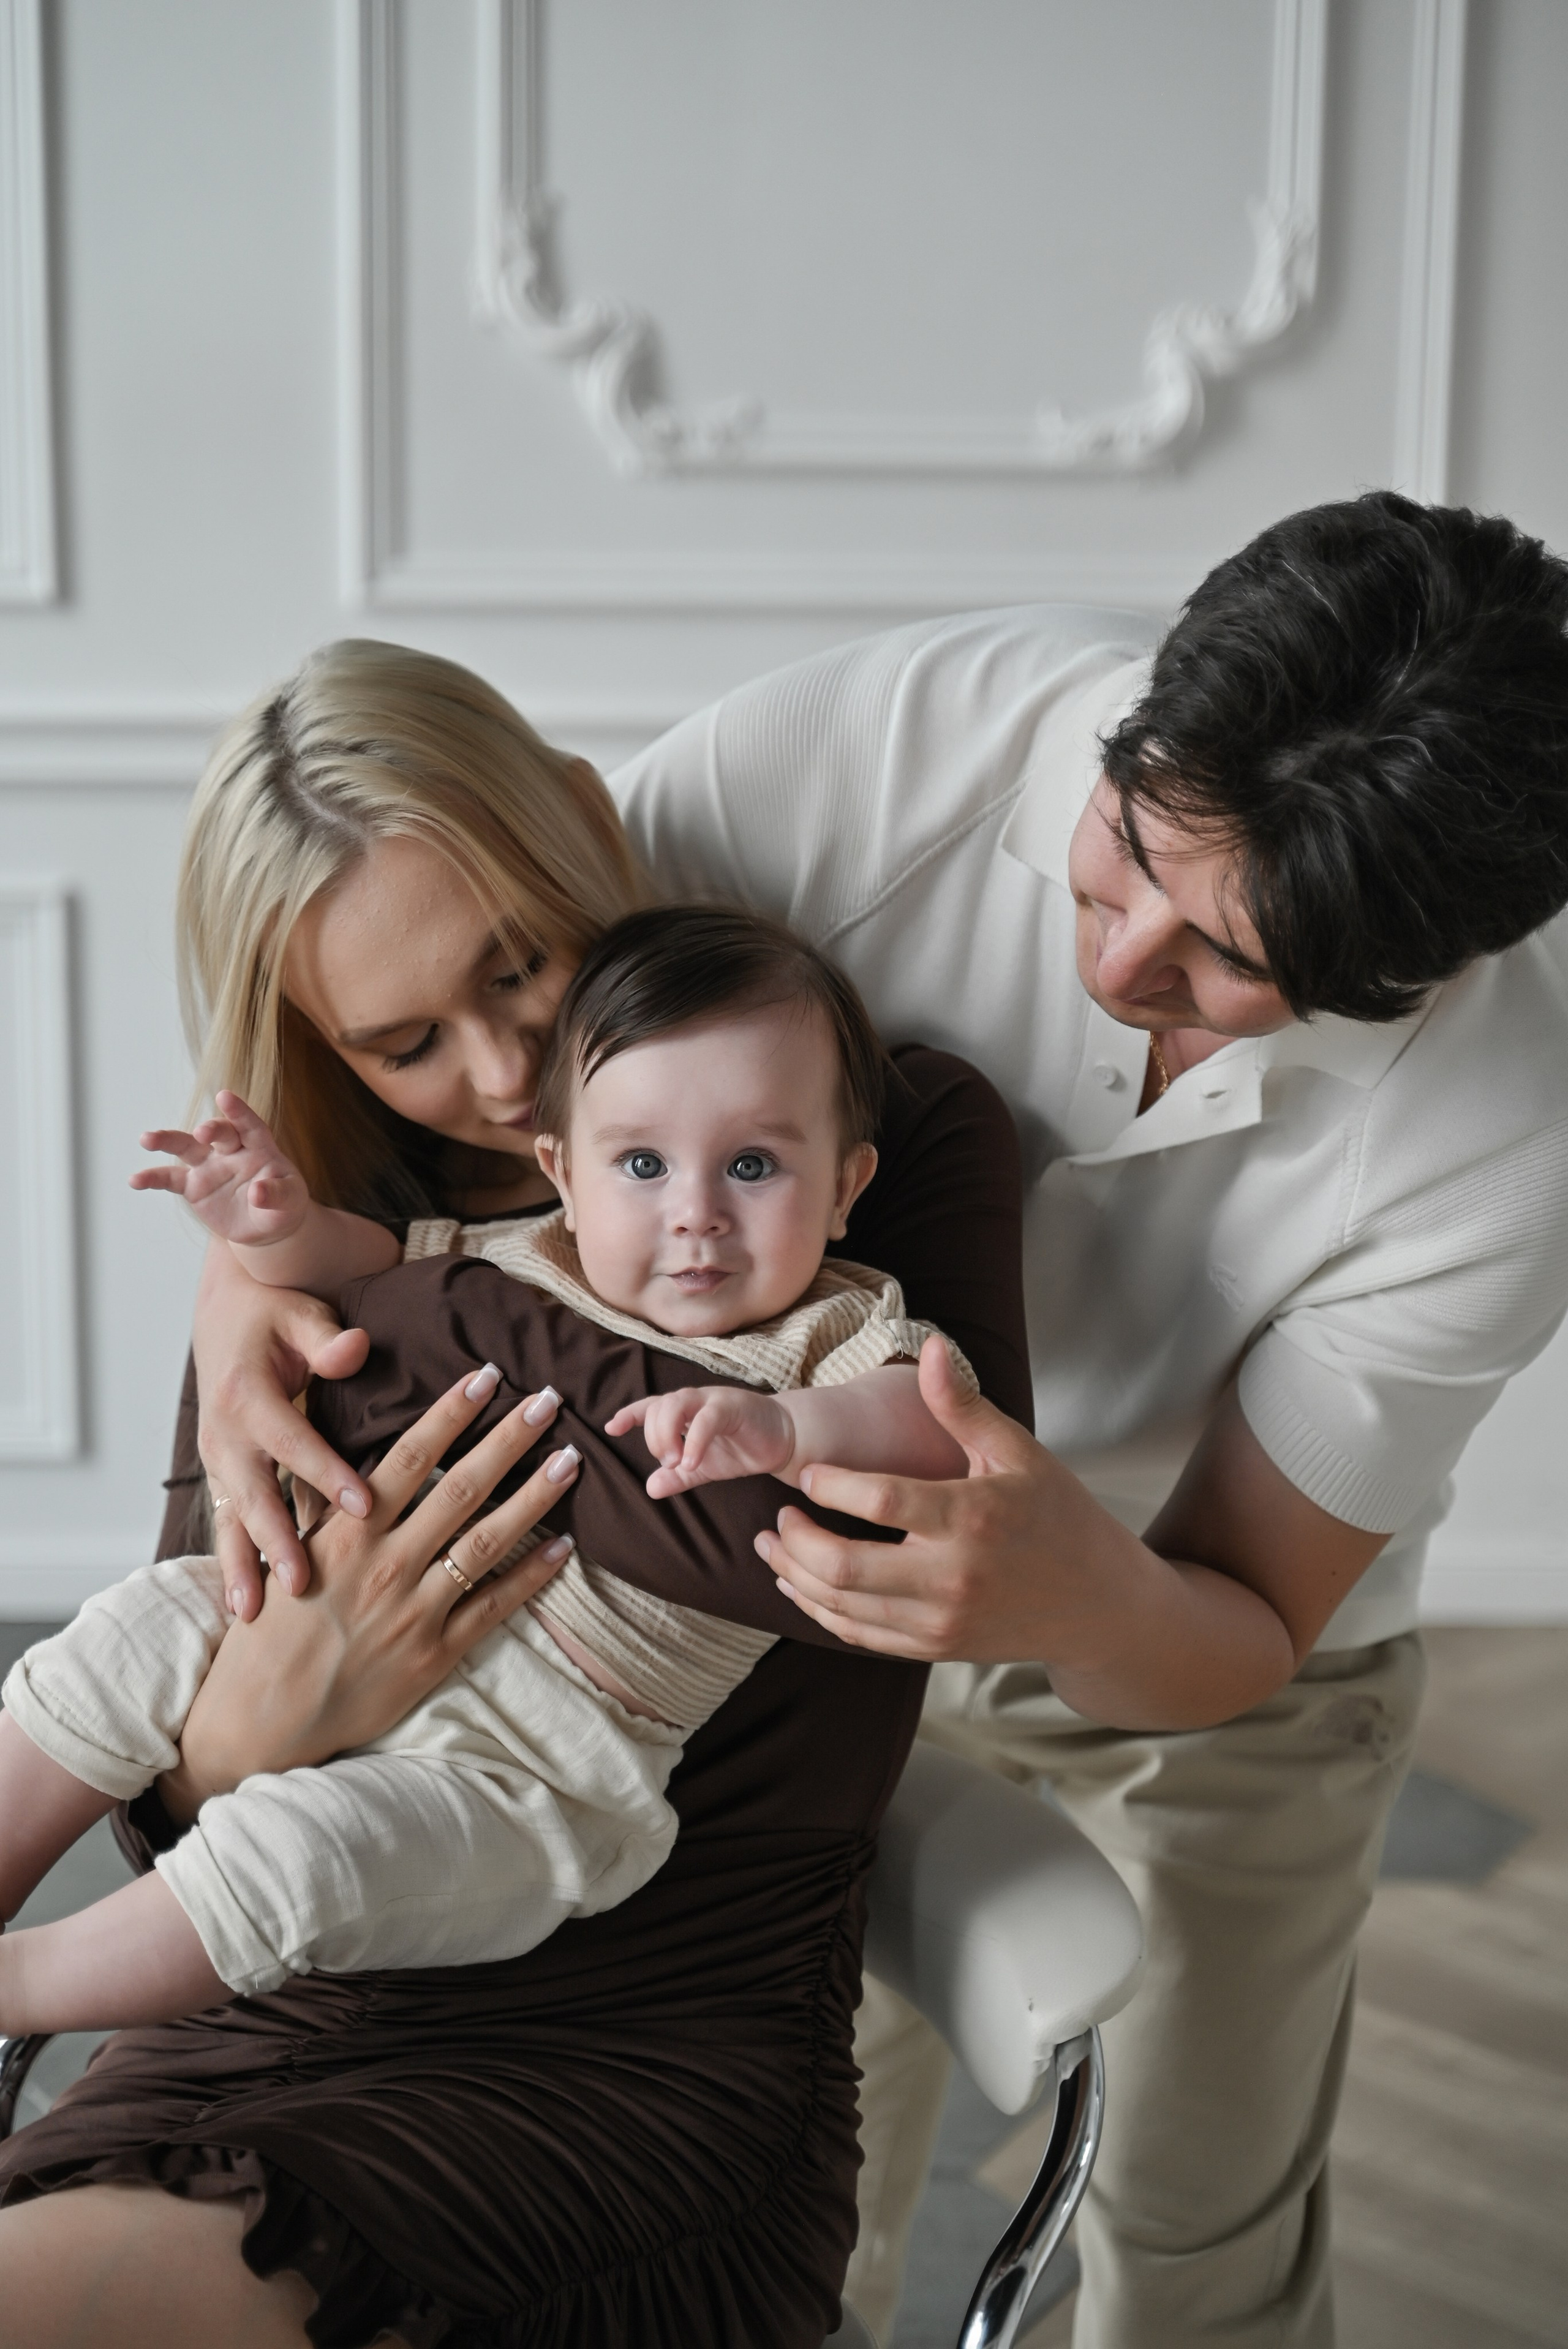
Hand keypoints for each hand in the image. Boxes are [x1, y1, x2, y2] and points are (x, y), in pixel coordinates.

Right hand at [133, 1089, 308, 1248]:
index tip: (225, 1096)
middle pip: (218, 1133)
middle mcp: (231, 1150)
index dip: (239, 1111)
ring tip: (146, 1139)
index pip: (250, 1125)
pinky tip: (135, 1179)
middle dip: (210, 1129)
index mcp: (259, 1147)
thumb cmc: (283, 1205)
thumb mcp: (290, 1202)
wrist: (266, 1226)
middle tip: (201, 1133)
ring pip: (186, 1147)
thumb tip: (257, 1193)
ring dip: (167, 1140)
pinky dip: (152, 1178)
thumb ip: (277, 1194)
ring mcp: (209, 1165)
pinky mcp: (193, 1185)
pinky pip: (170, 1179)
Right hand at [163, 1365, 578, 1815]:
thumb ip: (331, 1509)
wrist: (263, 1716)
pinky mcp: (435, 1653)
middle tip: (548, 1401)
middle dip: (508, 1440)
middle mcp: (386, 1564)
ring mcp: (415, 1609)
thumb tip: (366, 1461)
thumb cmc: (272, 1631)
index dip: (451, 1414)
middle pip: (460, 1488)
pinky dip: (532, 1576)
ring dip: (534, 1497)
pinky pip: (494, 1607)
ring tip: (569, 1460)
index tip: (484, 1377)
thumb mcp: (291, 1555)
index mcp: (348, 1533)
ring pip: (488, 1541)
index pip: (410, 1457)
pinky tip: (564, 1547)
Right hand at [191, 1238, 375, 1618]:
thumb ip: (326, 1339)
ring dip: (243, 1565)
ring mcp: (218, 1459)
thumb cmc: (275, 1314)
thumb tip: (354, 1348)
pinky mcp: (222, 1475)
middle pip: (253, 1494)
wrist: (225, 1313)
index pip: (293, 1441)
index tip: (366, 1507)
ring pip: (232, 1519)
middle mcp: (225, 1433)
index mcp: (246, 1394)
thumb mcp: (301, 1315)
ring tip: (253, 1613)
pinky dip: (235, 1563)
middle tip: (301, 1583)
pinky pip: (229, 1523)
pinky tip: (244, 1606)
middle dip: (276, 1541)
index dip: (328, 1473)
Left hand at [606, 1385, 794, 1496]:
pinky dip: (695, 1441)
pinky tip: (692, 1463)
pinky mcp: (733, 1406)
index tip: (611, 1428)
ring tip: (675, 1463)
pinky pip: (707, 1418)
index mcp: (682, 1412)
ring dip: (667, 1434)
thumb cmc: (739, 1449)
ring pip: (675, 1403)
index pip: (649, 1407)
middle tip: (667, 1463)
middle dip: (653, 1436)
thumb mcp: (702, 1468)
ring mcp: (712, 1400)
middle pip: (658, 1406)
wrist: (781, 1441)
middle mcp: (693, 1401)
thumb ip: (677, 1477)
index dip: (629, 1414)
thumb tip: (650, 1488)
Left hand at [758, 1341, 1389, 1731]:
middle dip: (795, 1541)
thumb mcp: (1018, 1451)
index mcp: (973, 1517)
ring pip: (842, 1608)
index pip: (882, 1502)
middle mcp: (954, 1577)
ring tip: (771, 1545)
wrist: (1098, 1604)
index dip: (832, 1484)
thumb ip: (962, 1405)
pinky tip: (801, 1582)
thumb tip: (929, 1345)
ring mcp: (943, 1621)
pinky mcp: (936, 1648)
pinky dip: (820, 1611)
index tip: (806, 1472)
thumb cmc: (1057, 1514)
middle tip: (777, 1514)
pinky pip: (860, 1636)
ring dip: (795, 1577)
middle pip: (845, 1568)